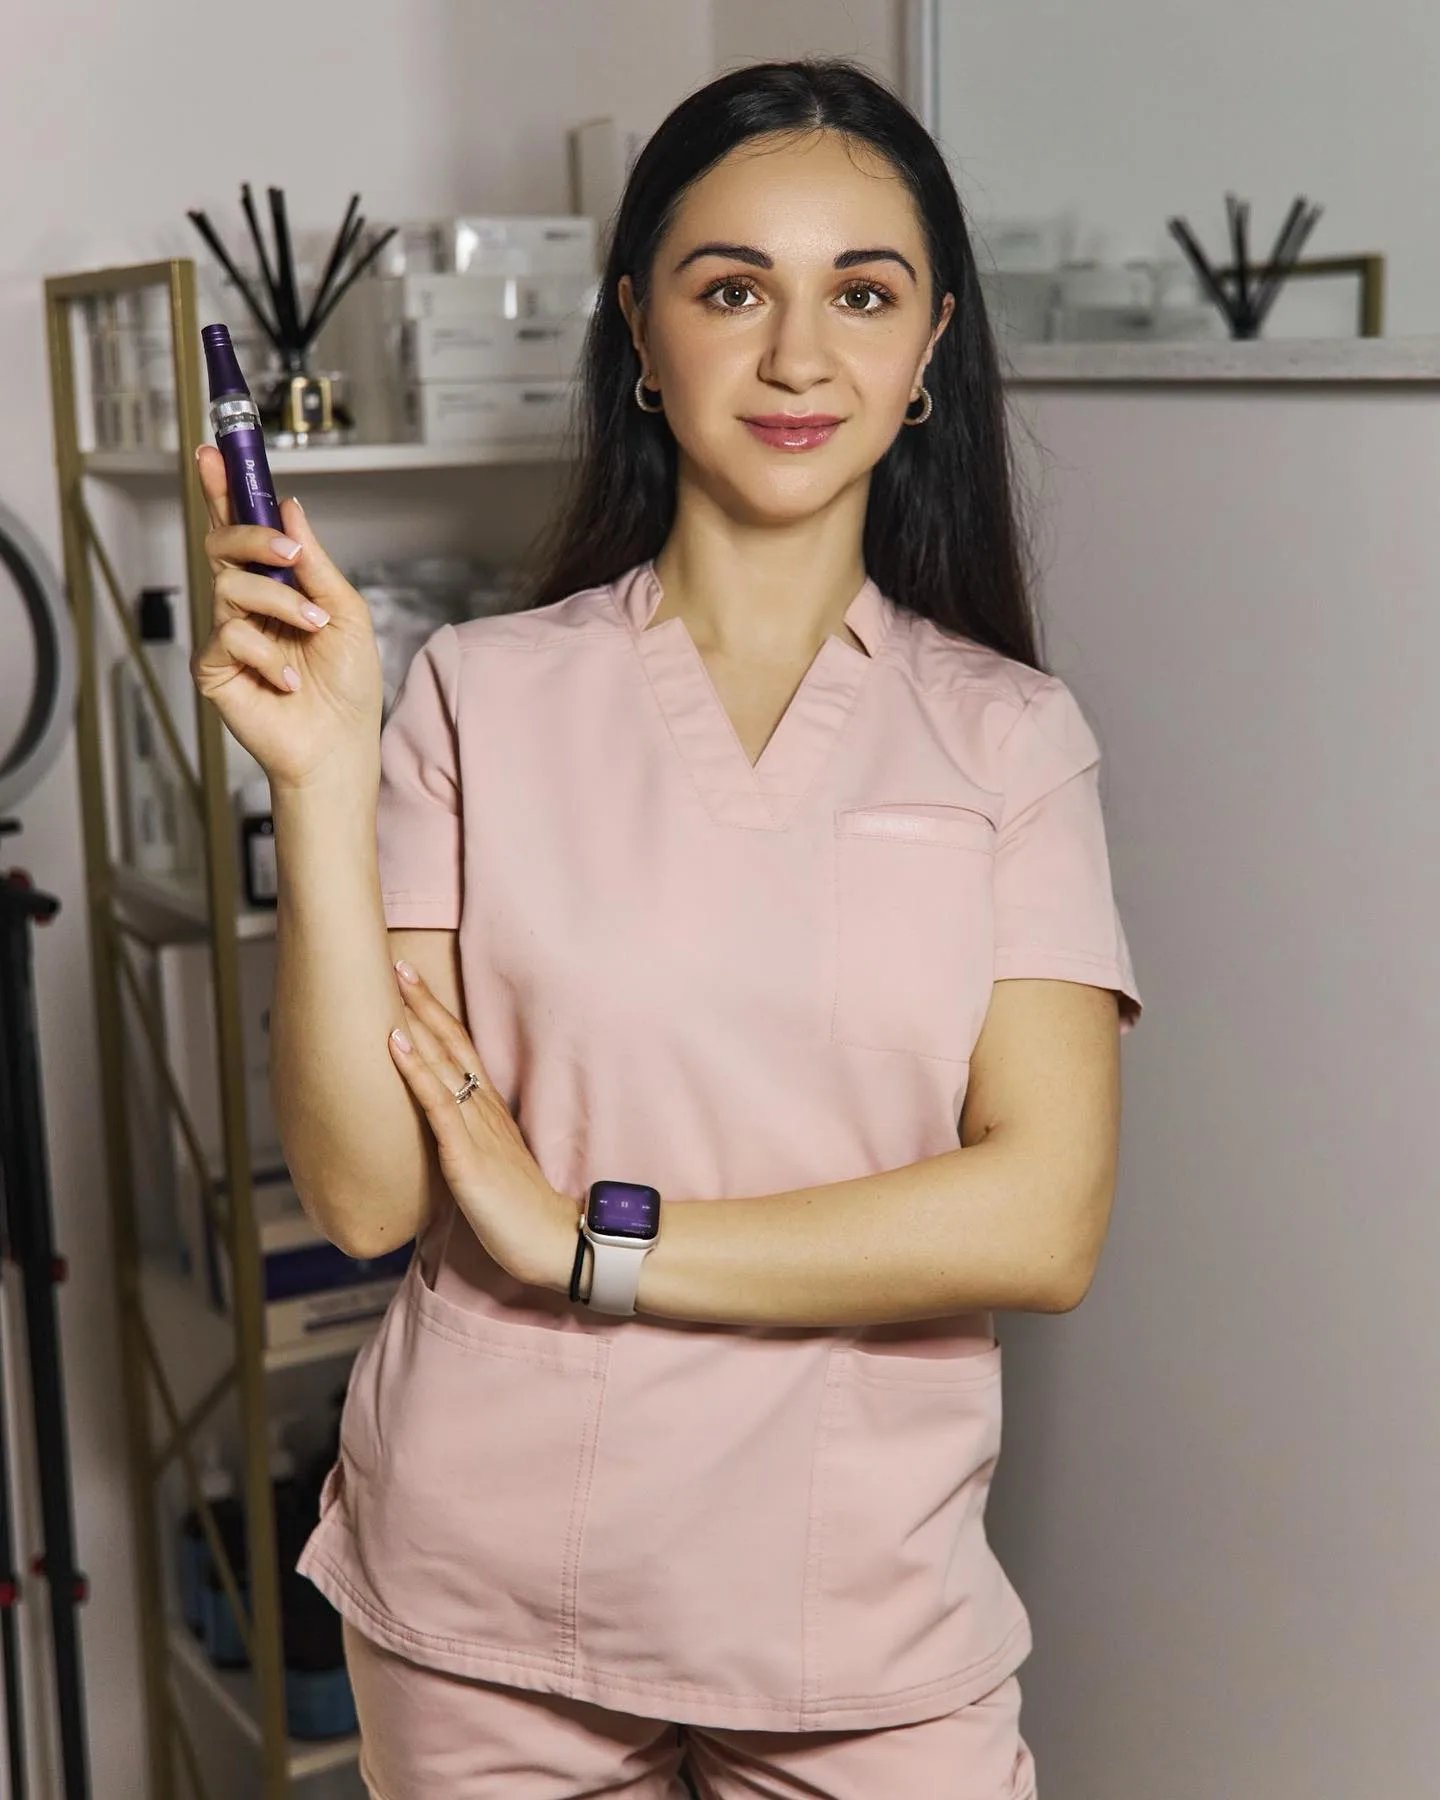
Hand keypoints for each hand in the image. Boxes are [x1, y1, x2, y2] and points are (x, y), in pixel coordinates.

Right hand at [191, 445, 383, 791]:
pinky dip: (271, 657)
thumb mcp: (346, 612)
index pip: (241, 530)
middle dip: (252, 535)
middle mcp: (247, 605)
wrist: (341, 745)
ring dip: (281, 606)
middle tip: (288, 555)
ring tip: (312, 634)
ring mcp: (227, 634)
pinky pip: (231, 636)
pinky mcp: (215, 667)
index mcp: (276, 586)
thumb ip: (316, 561)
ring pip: (230, 586)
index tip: (215, 452)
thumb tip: (290, 508)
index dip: (225, 490)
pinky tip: (291, 681)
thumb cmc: (348, 686)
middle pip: (222, 543)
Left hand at [387, 959, 576, 1287]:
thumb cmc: (521, 1215)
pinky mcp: (466, 1157)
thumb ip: (469, 1147)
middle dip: (424, 1002)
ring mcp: (476, 1130)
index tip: (414, 984)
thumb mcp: (491, 1169)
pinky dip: (414, 1070)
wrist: (552, 1243)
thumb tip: (443, 1141)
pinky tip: (394, 1043)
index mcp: (490, 1113)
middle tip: (398, 962)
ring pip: (443, 1063)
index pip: (461, 1051)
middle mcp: (484, 1110)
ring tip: (392, 984)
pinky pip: (437, 1105)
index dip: (438, 1015)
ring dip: (416, 1021)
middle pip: (452, 1043)